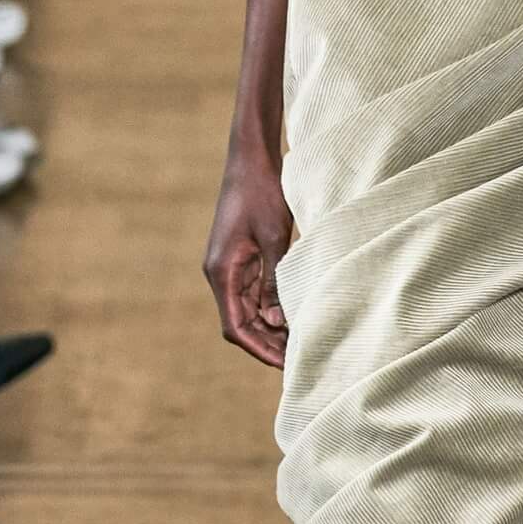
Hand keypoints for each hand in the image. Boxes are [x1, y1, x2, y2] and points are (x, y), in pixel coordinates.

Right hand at [204, 162, 295, 367]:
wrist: (251, 158)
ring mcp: (230, 266)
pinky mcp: (241, 258)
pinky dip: (272, 309)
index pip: (235, 326)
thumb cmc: (262, 192)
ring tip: (301, 343)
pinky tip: (294, 317)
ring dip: (271, 328)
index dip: (259, 349)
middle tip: (300, 360)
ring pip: (248, 310)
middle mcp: (221, 273)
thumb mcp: (274, 236)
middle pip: (241, 323)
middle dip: (268, 344)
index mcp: (221, 271)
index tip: (285, 365)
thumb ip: (274, 280)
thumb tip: (277, 321)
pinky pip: (254, 293)